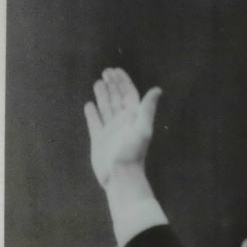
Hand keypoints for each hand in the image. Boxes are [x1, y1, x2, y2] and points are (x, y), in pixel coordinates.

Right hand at [83, 68, 161, 188]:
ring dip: (102, 95)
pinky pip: (95, 122)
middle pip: (117, 98)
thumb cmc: (132, 153)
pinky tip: (89, 105)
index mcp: (133, 118)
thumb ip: (147, 108)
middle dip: (112, 85)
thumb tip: (157, 89)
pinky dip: (92, 113)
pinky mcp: (99, 139)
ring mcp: (110, 130)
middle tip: (106, 71)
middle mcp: (122, 122)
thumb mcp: (142, 128)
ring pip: (106, 107)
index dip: (123, 82)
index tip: (116, 70)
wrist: (121, 176)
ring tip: (98, 82)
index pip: (129, 94)